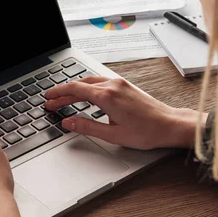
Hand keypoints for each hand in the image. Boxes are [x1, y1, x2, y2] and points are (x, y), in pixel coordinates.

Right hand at [44, 77, 205, 149]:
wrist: (169, 125)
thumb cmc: (146, 131)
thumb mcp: (112, 134)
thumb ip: (86, 127)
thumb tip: (68, 123)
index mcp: (106, 96)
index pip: (74, 89)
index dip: (58, 94)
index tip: (48, 99)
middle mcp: (112, 85)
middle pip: (80, 84)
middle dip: (63, 93)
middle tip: (51, 102)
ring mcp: (120, 84)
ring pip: (90, 81)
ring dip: (75, 89)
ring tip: (64, 99)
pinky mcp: (125, 86)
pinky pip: (100, 82)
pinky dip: (88, 87)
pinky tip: (85, 95)